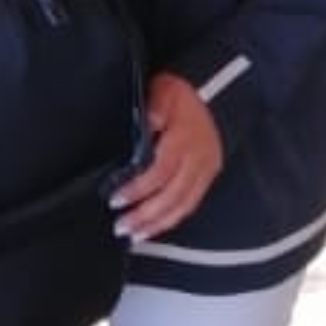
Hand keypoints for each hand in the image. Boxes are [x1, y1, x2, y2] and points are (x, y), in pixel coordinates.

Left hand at [109, 71, 222, 241]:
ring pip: (183, 204)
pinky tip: (154, 228)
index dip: (139, 188)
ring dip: (158, 223)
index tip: (117, 198)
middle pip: (172, 194)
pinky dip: (171, 219)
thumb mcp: (164, 91)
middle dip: (146, 214)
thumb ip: (155, 107)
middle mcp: (199, 157)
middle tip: (121, 226)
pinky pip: (191, 204)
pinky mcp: (208, 176)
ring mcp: (206, 169)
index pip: (161, 170)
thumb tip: (150, 122)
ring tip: (135, 234)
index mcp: (186, 138)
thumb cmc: (178, 97)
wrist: (207, 93)